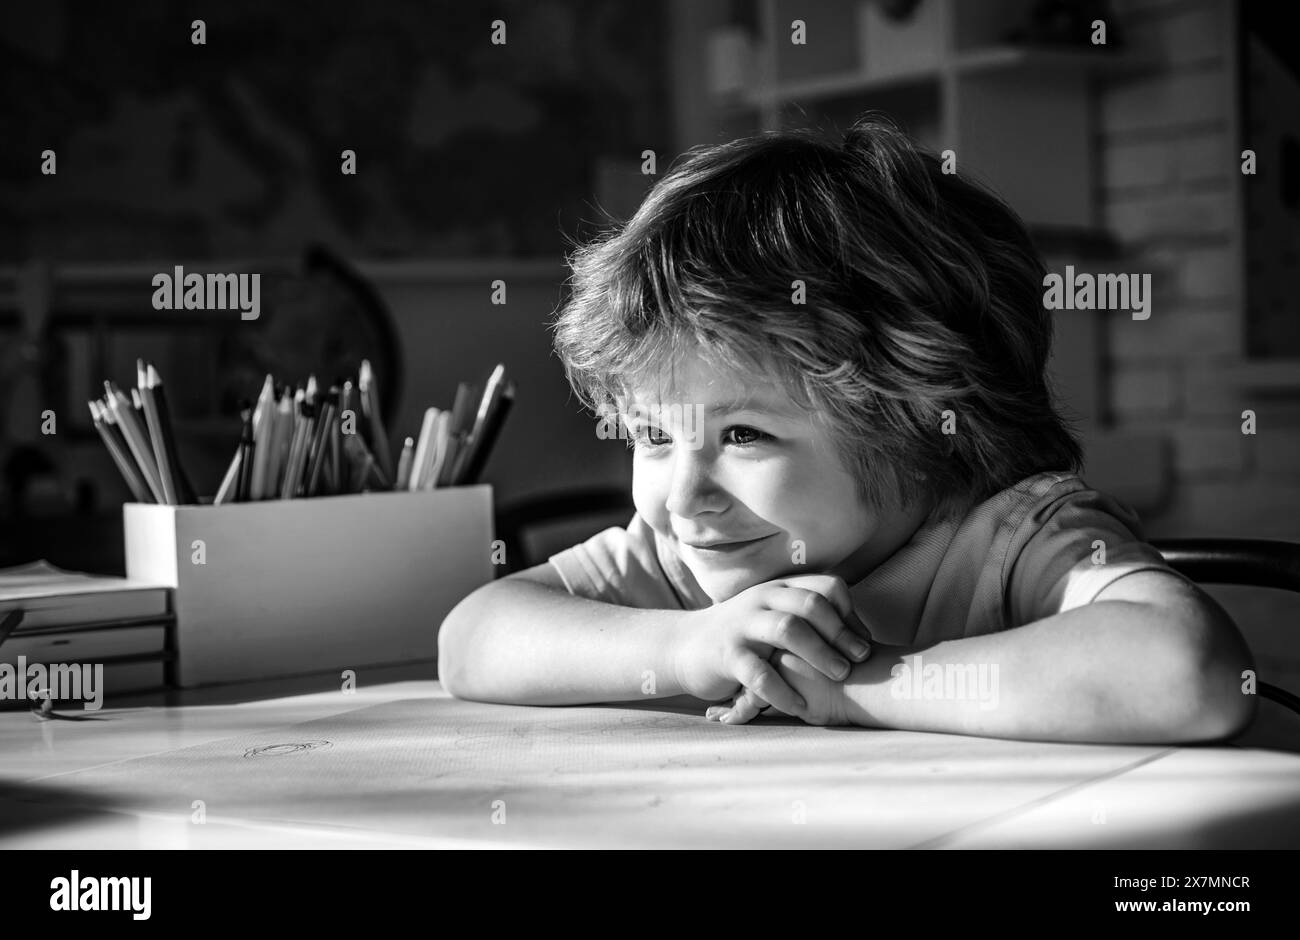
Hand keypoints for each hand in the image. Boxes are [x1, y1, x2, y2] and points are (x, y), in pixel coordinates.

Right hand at [672, 574, 871, 716]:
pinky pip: (760, 674)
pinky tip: (801, 707)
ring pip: (788, 630)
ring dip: (820, 654)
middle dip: (841, 632)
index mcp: (779, 590)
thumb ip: (809, 619)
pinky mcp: (726, 655)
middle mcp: (762, 601)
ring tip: (839, 676)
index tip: (862, 641)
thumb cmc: (744, 637)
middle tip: (859, 659)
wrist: (685, 646)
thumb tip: (861, 637)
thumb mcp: (774, 616)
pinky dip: (785, 692)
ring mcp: (743, 626)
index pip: (826, 586)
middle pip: (811, 604)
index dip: (850, 612)